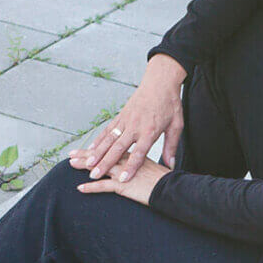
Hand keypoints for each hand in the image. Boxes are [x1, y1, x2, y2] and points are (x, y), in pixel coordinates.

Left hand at [73, 155, 168, 205]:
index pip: (111, 149)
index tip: (87, 149)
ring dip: (84, 166)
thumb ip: (147, 160)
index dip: (98, 148)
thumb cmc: (166, 178)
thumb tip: (141, 161)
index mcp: (132, 154)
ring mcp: (123, 172)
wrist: (172, 187)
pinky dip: (91, 187)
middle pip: (102, 155)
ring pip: (100, 167)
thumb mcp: (154, 165)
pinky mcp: (123, 185)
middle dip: (85, 154)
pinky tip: (80, 188)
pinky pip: (103, 186)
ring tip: (70, 165)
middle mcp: (125, 160)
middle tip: (71, 154)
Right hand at [80, 54, 186, 180]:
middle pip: (118, 148)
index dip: (130, 167)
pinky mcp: (120, 116)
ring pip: (108, 139)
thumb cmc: (170, 104)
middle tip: (94, 175)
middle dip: (105, 163)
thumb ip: (171, 146)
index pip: (139, 152)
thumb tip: (170, 166)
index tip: (122, 180)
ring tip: (86, 164)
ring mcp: (125, 120)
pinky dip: (97, 140)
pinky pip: (107, 130)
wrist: (160, 82)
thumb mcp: (176, 125)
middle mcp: (135, 126)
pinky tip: (89, 150)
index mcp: (150, 130)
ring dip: (97, 153)